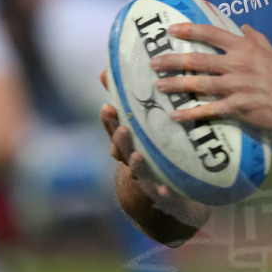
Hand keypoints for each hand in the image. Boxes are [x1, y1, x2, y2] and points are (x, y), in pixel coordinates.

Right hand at [100, 96, 207, 242]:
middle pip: (122, 151)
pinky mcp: (162, 195)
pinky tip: (166, 190)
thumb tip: (106, 71)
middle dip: (121, 141)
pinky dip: (162, 192)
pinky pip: (162, 194)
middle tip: (123, 128)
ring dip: (136, 164)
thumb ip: (126, 102)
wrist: (159, 199)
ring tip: (137, 157)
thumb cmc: (150, 154)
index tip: (108, 107)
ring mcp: (146, 179)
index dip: (110, 121)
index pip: (115, 131)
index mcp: (128, 145)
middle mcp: (132, 162)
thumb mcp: (140, 129)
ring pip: (139, 171)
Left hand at [148, 22, 271, 130]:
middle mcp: (236, 64)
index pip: (211, 34)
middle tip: (153, 62)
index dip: (189, 30)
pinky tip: (176, 116)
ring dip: (176, 85)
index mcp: (243, 47)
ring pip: (199, 83)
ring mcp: (235, 86)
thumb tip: (244, 26)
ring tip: (158, 86)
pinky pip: (209, 110)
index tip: (171, 29)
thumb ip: (255, 37)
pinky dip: (191, 113)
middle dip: (173, 60)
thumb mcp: (270, 50)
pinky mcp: (237, 106)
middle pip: (198, 60)